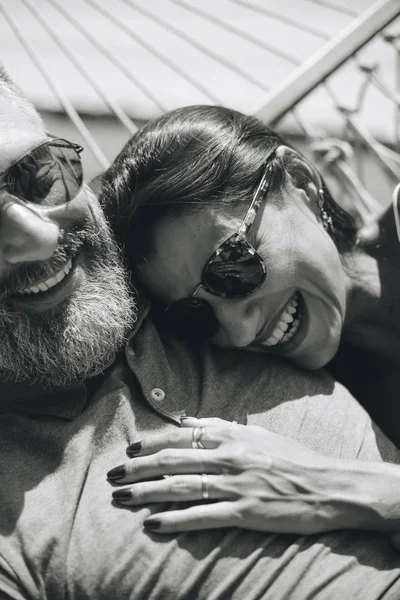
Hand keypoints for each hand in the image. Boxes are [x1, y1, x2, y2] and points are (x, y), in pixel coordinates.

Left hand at [107, 417, 359, 534]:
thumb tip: (186, 423)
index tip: (130, 449)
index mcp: (232, 436)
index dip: (151, 443)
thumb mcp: (256, 434)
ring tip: (121, 498)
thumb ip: (219, 427)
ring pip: (181, 487)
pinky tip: (153, 523)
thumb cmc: (291, 458)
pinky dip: (175, 520)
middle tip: (113, 476)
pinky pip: (202, 515)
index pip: (181, 437)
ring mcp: (235, 485)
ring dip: (147, 492)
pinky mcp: (244, 511)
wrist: (326, 485)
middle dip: (138, 468)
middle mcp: (229, 457)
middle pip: (173, 461)